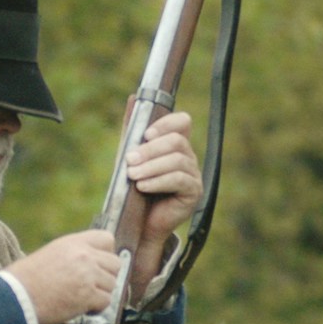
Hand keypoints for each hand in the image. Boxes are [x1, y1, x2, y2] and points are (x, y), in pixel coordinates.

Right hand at [3, 230, 122, 323]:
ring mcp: (88, 275)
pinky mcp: (88, 295)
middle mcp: (83, 255)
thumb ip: (73, 255)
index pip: (107, 239)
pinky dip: (96, 308)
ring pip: (112, 284)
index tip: (99, 265)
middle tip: (92, 286)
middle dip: (106, 277)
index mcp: (73, 242)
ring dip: (101, 294)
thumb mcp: (50, 254)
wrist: (15, 298)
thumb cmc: (25, 280)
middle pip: (115, 264)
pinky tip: (82, 308)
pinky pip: (106, 301)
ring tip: (82, 298)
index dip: (106, 254)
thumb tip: (91, 264)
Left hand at [125, 111, 200, 296]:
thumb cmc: (133, 190)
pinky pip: (179, 180)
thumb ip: (132, 131)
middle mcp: (188, 158)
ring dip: (152, 166)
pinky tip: (143, 186)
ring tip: (133, 175)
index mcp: (175, 146)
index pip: (182, 122)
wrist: (137, 224)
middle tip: (130, 161)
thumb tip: (133, 99)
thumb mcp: (129, 157)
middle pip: (177, 141)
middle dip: (151, 150)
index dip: (167, 123)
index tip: (146, 134)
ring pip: (177, 160)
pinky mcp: (193, 193)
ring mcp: (193, 176)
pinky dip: (158, 181)